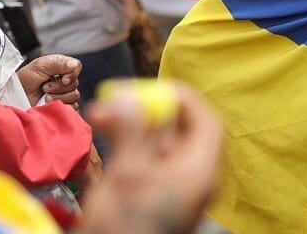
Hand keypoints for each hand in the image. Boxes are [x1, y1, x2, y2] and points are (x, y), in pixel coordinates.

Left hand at [16, 54, 80, 107]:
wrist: (15, 97)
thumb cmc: (24, 80)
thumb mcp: (39, 66)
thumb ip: (58, 63)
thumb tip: (74, 65)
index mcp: (60, 67)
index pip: (76, 67)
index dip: (71, 74)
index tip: (63, 79)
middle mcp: (63, 80)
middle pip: (75, 83)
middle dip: (59, 87)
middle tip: (45, 88)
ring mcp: (63, 94)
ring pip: (74, 96)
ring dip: (58, 97)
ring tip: (45, 98)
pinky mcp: (62, 108)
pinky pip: (72, 108)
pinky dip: (62, 107)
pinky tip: (50, 105)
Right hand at [78, 84, 222, 233]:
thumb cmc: (124, 227)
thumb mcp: (126, 175)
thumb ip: (132, 132)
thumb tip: (132, 97)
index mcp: (199, 173)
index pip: (206, 121)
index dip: (180, 97)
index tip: (148, 87)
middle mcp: (195, 180)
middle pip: (181, 130)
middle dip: (147, 110)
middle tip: (112, 102)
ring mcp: (179, 189)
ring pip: (162, 143)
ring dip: (133, 126)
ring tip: (100, 120)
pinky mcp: (162, 196)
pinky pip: (153, 160)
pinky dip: (132, 146)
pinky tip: (108, 141)